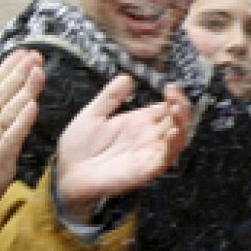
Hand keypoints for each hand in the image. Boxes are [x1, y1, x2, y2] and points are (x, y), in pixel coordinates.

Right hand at [0, 50, 44, 223]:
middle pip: (1, 94)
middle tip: (35, 56)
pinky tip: (32, 106)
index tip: (21, 54)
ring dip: (25, 90)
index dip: (6, 69)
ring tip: (38, 72)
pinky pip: (12, 136)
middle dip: (19, 73)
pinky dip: (22, 121)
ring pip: (9, 111)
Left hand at [54, 81, 192, 221]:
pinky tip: (174, 132)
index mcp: (139, 122)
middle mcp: (149, 136)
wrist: (67, 173)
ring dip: (183, 122)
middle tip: (174, 94)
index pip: (167, 107)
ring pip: (178, 138)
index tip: (170, 86)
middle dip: (182, 106)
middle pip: (177, 120)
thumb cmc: (78, 147)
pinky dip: (174, 145)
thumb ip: (110, 97)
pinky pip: (167, 158)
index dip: (174, 97)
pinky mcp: (146, 169)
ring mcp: (149, 152)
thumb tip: (128, 77)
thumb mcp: (92, 114)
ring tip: (176, 108)